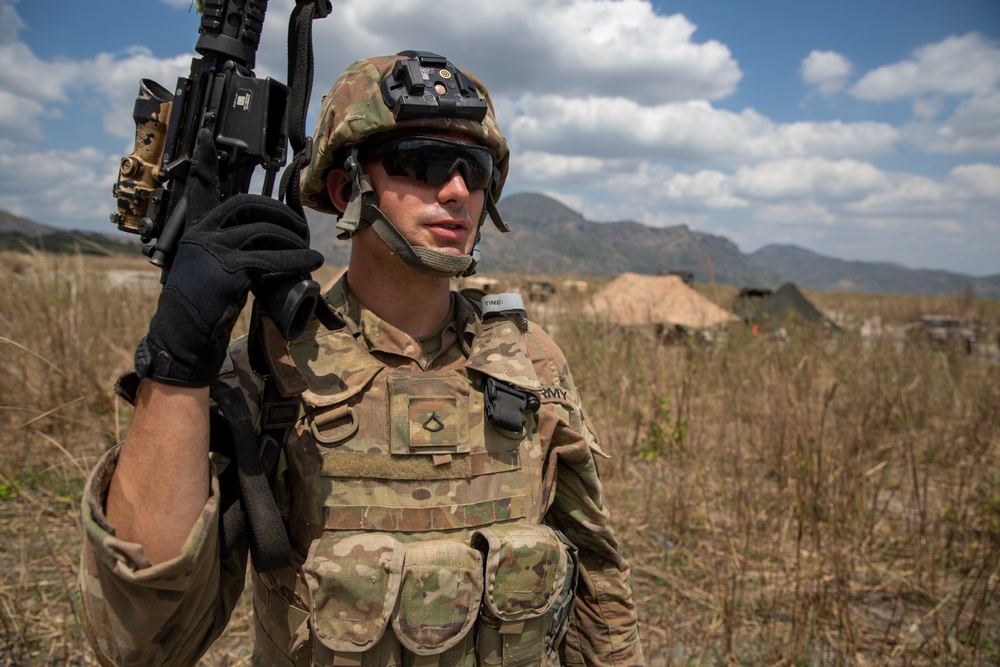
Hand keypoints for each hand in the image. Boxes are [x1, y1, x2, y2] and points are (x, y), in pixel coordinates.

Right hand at [135, 129, 323, 385]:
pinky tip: (308, 262)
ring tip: (310, 252)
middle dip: (281, 215)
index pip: (199, 187)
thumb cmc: (202, 307)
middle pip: (248, 205)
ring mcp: (212, 249)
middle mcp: (200, 233)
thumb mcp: (210, 270)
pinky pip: (270, 257)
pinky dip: (294, 259)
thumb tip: (265, 243)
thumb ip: (228, 250)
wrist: (183, 337)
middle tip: (300, 229)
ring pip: (264, 231)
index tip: (206, 135)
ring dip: (293, 240)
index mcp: (194, 229)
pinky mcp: (228, 269)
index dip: (203, 161)